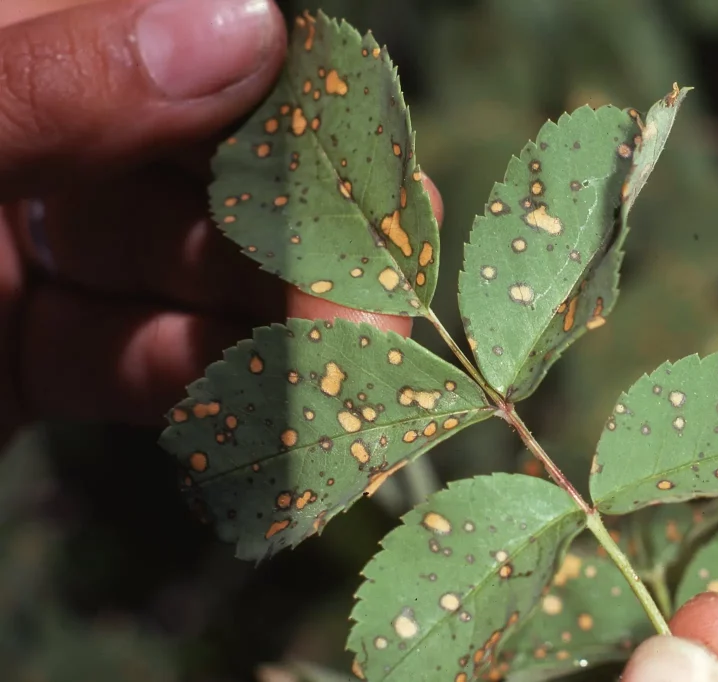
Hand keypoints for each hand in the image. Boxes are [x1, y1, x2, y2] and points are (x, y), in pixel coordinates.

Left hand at [0, 0, 442, 448]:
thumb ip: (59, 84)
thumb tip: (253, 25)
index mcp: (15, 48)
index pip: (202, 50)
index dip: (307, 112)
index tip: (387, 182)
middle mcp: (46, 141)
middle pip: (221, 173)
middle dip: (310, 247)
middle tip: (383, 320)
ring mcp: (40, 249)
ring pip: (203, 277)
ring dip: (280, 339)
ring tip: (347, 394)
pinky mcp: (35, 354)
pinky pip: (150, 363)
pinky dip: (217, 397)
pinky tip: (276, 428)